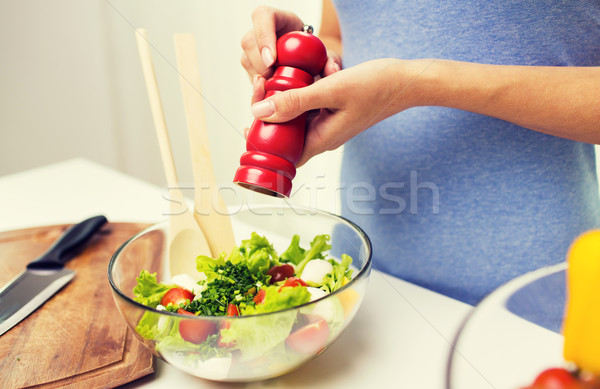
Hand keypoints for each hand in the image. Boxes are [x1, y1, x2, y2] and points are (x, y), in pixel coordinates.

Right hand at [240, 6, 341, 81]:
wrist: (306, 62)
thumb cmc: (313, 53)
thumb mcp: (325, 54)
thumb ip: (331, 60)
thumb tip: (332, 71)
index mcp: (277, 18)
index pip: (263, 17)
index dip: (264, 38)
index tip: (272, 60)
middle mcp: (259, 31)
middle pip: (249, 42)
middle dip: (259, 64)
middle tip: (273, 81)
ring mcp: (252, 49)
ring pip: (246, 61)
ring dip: (260, 79)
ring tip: (276, 90)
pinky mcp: (250, 67)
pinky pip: (249, 77)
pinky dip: (260, 89)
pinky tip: (271, 96)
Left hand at [250, 58, 419, 166]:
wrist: (406, 81)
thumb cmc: (376, 87)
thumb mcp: (330, 90)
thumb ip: (294, 101)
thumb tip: (261, 111)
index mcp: (323, 140)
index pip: (284, 154)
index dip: (264, 141)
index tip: (253, 119)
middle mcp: (325, 135)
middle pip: (287, 133)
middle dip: (273, 111)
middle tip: (264, 87)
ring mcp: (330, 123)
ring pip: (298, 115)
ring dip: (290, 96)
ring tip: (288, 75)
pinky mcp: (334, 110)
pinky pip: (311, 103)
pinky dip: (307, 88)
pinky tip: (314, 72)